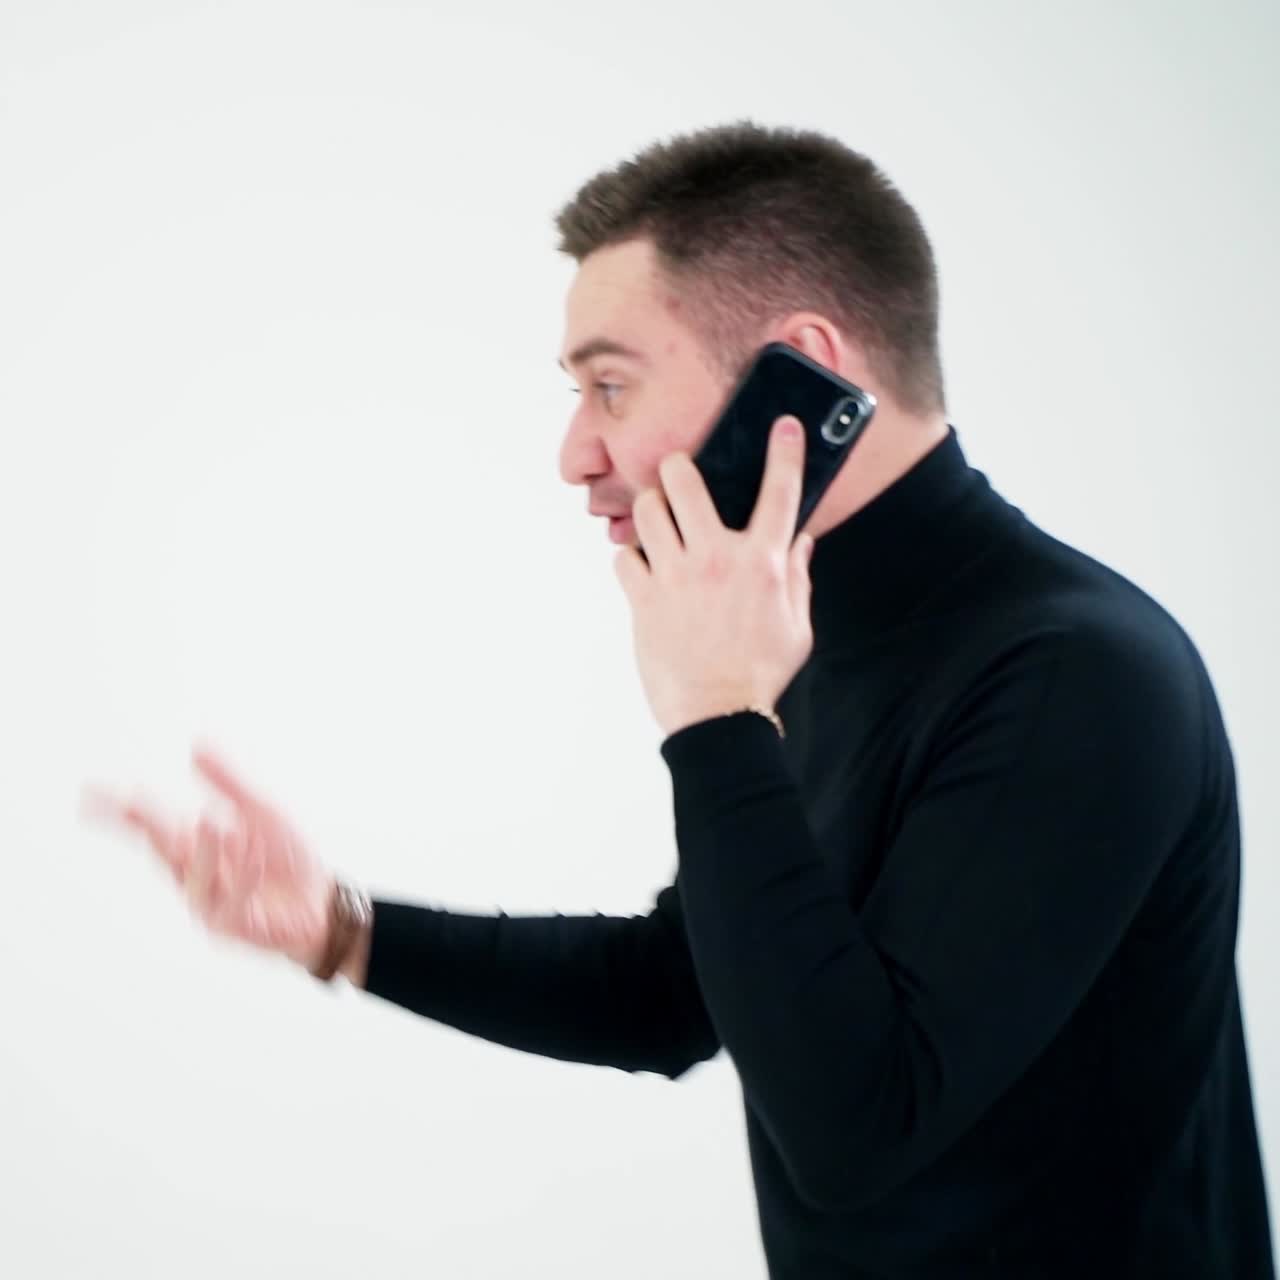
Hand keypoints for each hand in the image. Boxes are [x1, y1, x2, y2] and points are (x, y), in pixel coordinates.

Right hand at [81, 746, 334, 968]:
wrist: (322, 903)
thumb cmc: (289, 859)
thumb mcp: (262, 812)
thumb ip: (229, 783)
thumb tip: (196, 745)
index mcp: (199, 843)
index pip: (152, 823)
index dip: (122, 810)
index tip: (91, 793)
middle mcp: (196, 871)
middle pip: (161, 846)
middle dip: (145, 825)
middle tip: (131, 803)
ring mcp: (208, 901)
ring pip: (194, 874)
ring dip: (206, 848)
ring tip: (215, 821)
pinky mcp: (229, 925)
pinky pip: (229, 901)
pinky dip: (242, 878)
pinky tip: (256, 859)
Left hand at [614, 415, 815, 736]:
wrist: (720, 718)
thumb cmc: (760, 674)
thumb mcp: (797, 627)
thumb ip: (798, 578)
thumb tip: (801, 543)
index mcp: (763, 563)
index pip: (780, 493)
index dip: (786, 452)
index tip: (784, 425)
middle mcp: (717, 559)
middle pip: (685, 480)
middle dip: (678, 466)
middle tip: (678, 473)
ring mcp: (676, 576)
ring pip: (647, 510)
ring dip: (651, 508)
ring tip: (658, 521)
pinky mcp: (644, 599)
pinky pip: (624, 557)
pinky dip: (631, 559)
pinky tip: (644, 571)